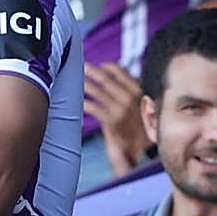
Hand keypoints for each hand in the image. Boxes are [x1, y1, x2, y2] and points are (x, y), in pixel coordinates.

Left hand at [83, 62, 148, 176]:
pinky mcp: (112, 121)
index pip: (121, 72)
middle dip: (92, 72)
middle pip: (107, 79)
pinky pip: (94, 108)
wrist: (140, 150)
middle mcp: (131, 98)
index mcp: (139, 90)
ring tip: (76, 80)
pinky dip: (85, 103)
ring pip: (98, 91)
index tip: (98, 65)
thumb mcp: (138, 104)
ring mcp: (121, 109)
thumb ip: (127, 88)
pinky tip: (79, 102)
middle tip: (81, 66)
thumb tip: (112, 72)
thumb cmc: (137, 126)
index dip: (107, 67)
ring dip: (85, 84)